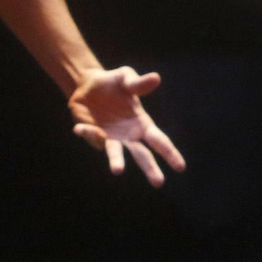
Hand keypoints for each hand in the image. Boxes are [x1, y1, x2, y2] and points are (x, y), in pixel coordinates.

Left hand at [68, 66, 185, 186]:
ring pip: (115, 153)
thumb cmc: (113, 82)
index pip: (159, 141)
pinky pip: (91, 136)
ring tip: (118, 170)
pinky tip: (80, 127)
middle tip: (158, 183)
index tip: (181, 167)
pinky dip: (87, 133)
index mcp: (143, 124)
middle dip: (150, 168)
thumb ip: (138, 83)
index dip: (170, 153)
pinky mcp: (93, 135)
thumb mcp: (126, 77)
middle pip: (142, 155)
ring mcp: (111, 138)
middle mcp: (129, 136)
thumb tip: (156, 78)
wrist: (87, 84)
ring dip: (116, 161)